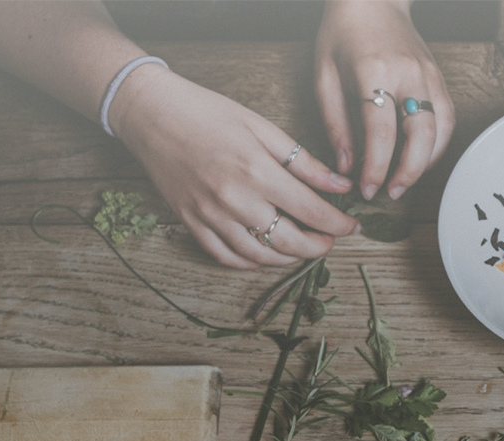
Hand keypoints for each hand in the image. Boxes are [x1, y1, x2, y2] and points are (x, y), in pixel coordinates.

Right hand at [112, 68, 359, 268]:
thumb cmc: (209, 114)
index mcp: (257, 172)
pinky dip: (251, 262)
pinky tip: (266, 253)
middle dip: (318, 247)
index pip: (312, 212)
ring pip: (260, 256)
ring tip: (302, 247)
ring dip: (288, 258)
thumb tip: (342, 187)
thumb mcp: (263, 128)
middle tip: (330, 241)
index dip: (339, 225)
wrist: (151, 114)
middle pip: (290, 242)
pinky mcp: (190, 223)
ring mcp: (209, 216)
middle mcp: (234, 200)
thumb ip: (305, 163)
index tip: (352, 226)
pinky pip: (226, 257)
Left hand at [316, 0, 455, 200]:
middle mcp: (408, 73)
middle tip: (390, 193)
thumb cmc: (342, 34)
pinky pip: (447, 120)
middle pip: (421, 134)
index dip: (376, 167)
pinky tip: (419, 158)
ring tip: (404, 181)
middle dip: (408, 172)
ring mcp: (429, 75)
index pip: (381, 131)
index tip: (367, 189)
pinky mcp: (439, 79)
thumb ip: (335, 122)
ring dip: (426, 163)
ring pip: (441, 130)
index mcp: (374, 70)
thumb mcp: (324, 75)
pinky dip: (436, 146)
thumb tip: (346, 165)